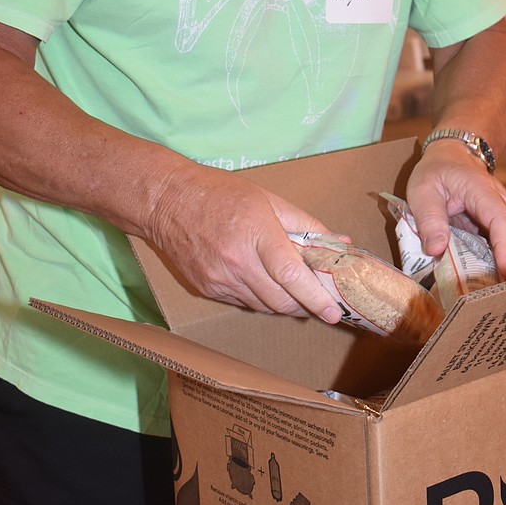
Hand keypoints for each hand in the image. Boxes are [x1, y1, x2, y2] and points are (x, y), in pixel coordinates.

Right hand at [145, 161, 342, 322]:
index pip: (291, 275)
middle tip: (319, 301)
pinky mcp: (206, 289)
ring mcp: (219, 279)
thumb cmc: (219, 193)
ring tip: (294, 292)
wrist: (166, 200)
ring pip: (263, 306)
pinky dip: (259, 299)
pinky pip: (242, 303)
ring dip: (283, 304)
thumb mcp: (267, 198)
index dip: (315, 297)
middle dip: (304, 306)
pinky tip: (263, 284)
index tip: (334, 311)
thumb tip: (339, 242)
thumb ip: (305, 223)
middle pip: (280, 300)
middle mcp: (236, 261)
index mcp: (256, 233)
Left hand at [405, 142, 505, 280]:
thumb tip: (436, 250)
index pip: (503, 221)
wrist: (452, 155)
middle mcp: (504, 205)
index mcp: (484, 193)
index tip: (505, 274)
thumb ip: (429, 218)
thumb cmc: (437, 171)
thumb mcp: (423, 190)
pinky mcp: (502, 228)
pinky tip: (501, 286)